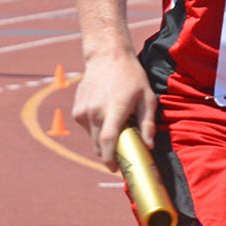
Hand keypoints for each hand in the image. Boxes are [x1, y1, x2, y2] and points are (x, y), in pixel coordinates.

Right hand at [72, 51, 157, 169]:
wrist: (106, 56)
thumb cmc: (131, 77)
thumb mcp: (147, 98)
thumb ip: (148, 123)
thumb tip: (149, 146)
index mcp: (114, 109)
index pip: (108, 141)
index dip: (110, 159)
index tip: (116, 169)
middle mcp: (95, 112)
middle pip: (98, 145)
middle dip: (109, 155)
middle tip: (121, 155)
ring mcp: (83, 111)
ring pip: (92, 138)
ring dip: (102, 141)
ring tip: (116, 127)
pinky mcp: (76, 110)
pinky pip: (87, 128)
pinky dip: (96, 129)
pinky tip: (105, 116)